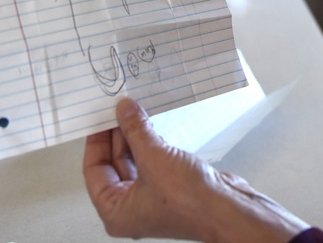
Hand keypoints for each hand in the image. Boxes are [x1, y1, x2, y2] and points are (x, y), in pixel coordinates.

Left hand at [84, 98, 308, 242]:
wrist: (228, 208)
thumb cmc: (191, 203)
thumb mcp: (153, 157)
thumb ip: (135, 130)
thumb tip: (124, 111)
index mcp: (116, 211)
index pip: (94, 170)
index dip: (96, 141)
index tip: (99, 118)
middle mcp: (132, 207)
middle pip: (113, 165)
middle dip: (117, 136)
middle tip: (117, 110)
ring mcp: (152, 197)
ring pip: (135, 161)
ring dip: (135, 137)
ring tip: (134, 112)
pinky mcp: (171, 187)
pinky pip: (153, 160)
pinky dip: (151, 143)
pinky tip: (151, 126)